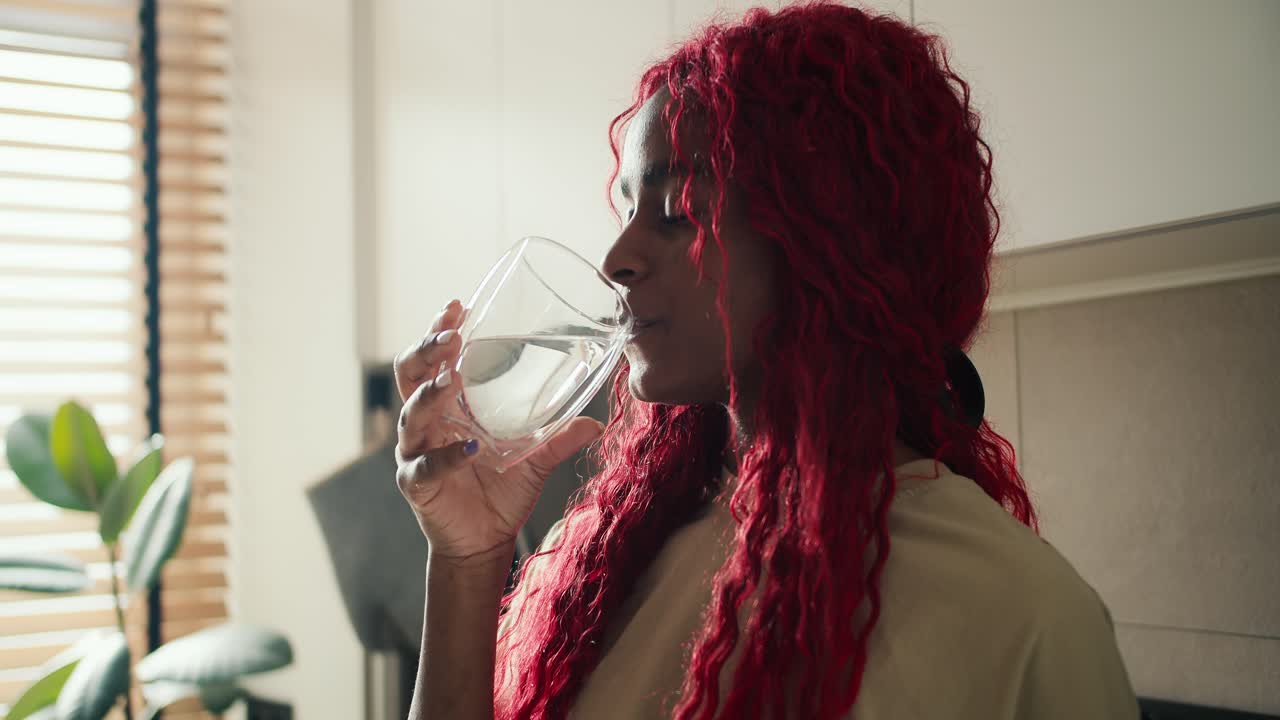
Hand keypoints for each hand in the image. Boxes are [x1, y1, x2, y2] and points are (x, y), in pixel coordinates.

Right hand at [393, 300, 603, 564]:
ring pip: (412, 414)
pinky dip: (448, 456)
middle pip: (410, 375)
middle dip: (426, 352)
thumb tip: (596, 422)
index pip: (433, 359)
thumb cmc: (503, 491)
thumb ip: (559, 438)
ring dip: (430, 394)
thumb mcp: (536, 459)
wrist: (485, 541)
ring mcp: (418, 451)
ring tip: (451, 380)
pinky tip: (471, 448)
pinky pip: (426, 466)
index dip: (438, 331)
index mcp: (449, 406)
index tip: (456, 307)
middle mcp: (427, 422)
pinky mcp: (417, 484)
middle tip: (449, 337)